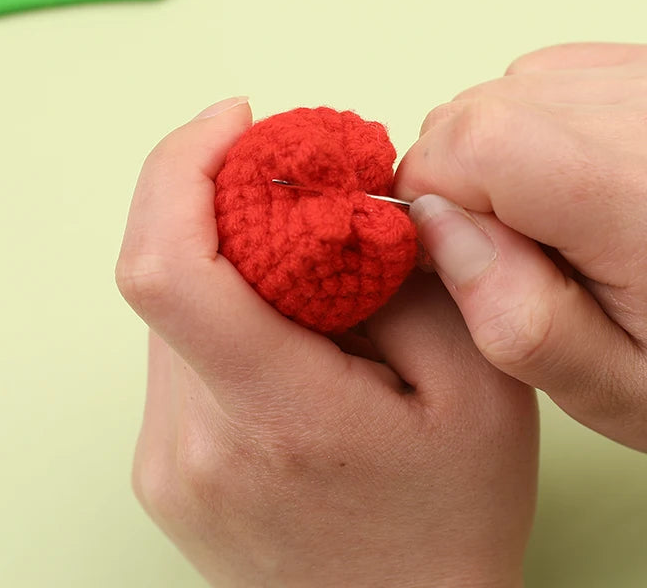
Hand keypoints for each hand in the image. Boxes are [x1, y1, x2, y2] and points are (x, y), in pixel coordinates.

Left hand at [116, 98, 537, 587]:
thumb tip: (362, 201)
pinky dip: (228, 307)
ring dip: (233, 257)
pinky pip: (180, 351)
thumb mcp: (479, 387)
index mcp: (273, 415)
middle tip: (303, 189)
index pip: (168, 266)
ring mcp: (167, 461)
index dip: (181, 167)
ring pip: (175, 307)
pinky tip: (294, 326)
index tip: (236, 122)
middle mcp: (192, 441)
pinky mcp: (168, 468)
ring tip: (315, 273)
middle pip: (169, 268)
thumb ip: (423, 278)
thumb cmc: (450, 524)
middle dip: (227, 201)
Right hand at [396, 44, 646, 464]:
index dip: (432, 193)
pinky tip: (571, 182)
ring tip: (549, 219)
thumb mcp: (606, 392)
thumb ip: (508, 312)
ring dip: (496, 155)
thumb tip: (434, 219)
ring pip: (504, 87)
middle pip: (480, 108)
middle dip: (459, 179)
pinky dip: (532, 129)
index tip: (455, 250)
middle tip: (510, 247)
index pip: (475, 141)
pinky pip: (545, 77)